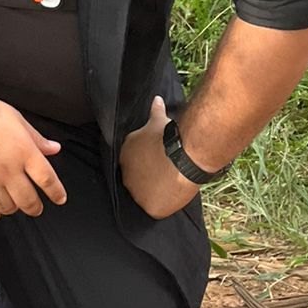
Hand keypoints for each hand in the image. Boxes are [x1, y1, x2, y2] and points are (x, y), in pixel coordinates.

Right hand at [0, 92, 65, 220]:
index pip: (48, 180)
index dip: (56, 192)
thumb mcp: (17, 119)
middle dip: (35, 208)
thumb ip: (37, 139)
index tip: (60, 199)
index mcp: (24, 151)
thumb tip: (54, 148)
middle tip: (37, 208)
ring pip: (7, 207)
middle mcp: (8, 169)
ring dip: (14, 209)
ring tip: (15, 205)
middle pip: (28, 200)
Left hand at [119, 95, 199, 219]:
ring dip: (155, 191)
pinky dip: (163, 204)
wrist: (181, 156)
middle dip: (149, 177)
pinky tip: (173, 197)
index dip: (146, 162)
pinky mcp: (149, 208)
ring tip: (171, 185)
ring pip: (145, 195)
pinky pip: (155, 208)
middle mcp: (125, 175)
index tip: (158, 161)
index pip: (132, 160)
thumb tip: (156, 99)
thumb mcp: (159, 121)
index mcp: (125, 153)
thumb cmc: (170, 137)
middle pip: (136, 179)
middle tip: (166, 173)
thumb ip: (154, 112)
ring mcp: (136, 194)